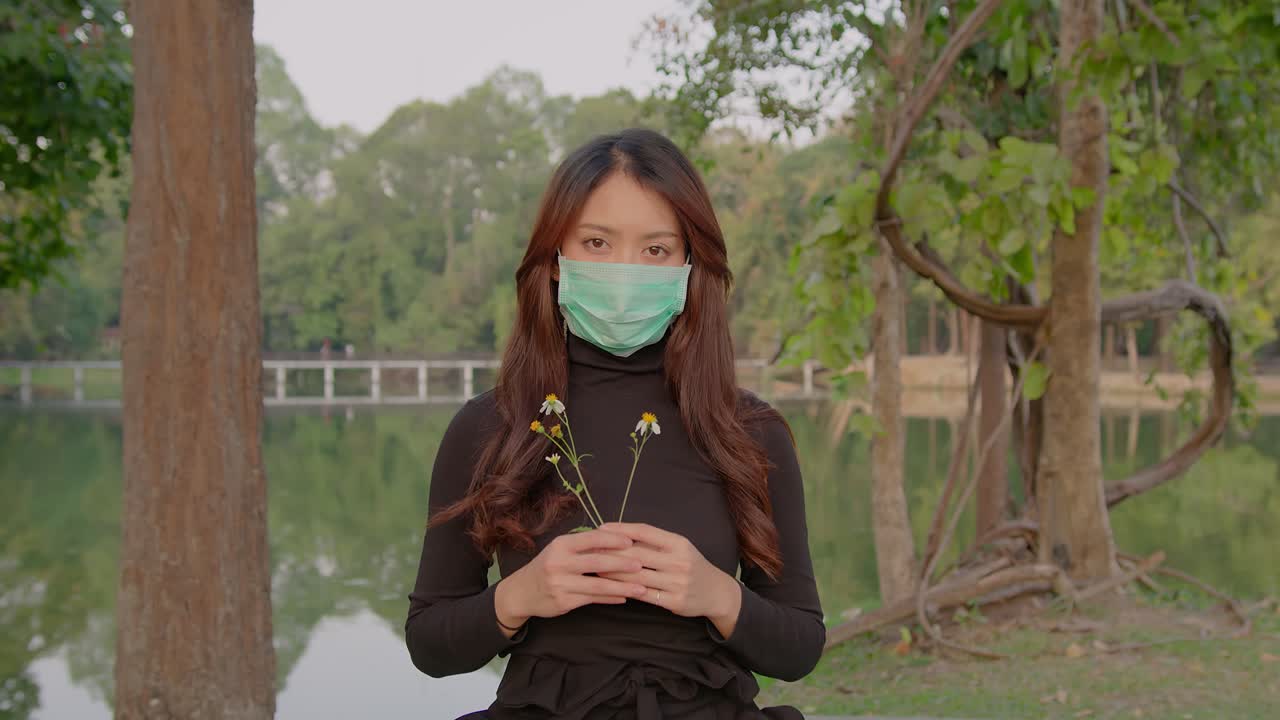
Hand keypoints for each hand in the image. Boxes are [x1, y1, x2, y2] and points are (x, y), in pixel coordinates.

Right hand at [494, 527, 648, 629]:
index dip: (612, 539)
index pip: (591, 538)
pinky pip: (593, 599)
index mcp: (561, 545)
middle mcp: (559, 563)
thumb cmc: (548, 566)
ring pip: (598, 584)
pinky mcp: (564, 602)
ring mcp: (561, 584)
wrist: (522, 592)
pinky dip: (610, 598)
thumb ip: (584, 546)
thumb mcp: (560, 550)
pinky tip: (624, 597)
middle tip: (641, 564)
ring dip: (622, 587)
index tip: (631, 541)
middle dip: (622, 563)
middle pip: (597, 562)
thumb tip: (616, 540)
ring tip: (641, 588)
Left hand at [595, 522, 741, 625]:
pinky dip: (625, 590)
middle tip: (590, 550)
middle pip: (637, 555)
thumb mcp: (679, 547)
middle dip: (611, 552)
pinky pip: (644, 595)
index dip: (622, 529)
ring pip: (637, 576)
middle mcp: (679, 561)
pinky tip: (611, 587)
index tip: (602, 528)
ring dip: (613, 573)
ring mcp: (677, 583)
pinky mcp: (674, 601)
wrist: (715, 592)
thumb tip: (620, 533)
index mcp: (679, 543)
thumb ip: (654, 541)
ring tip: (594, 568)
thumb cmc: (690, 565)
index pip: (645, 532)